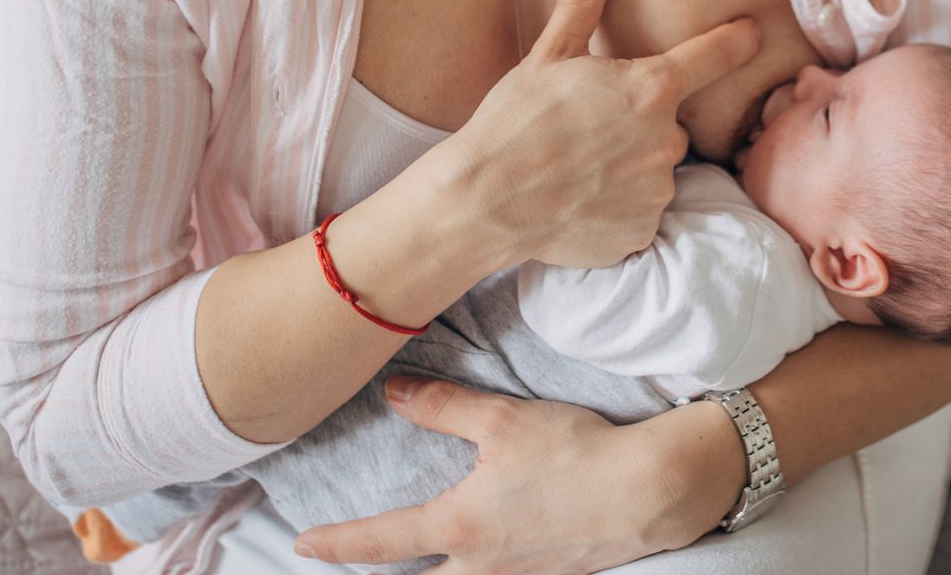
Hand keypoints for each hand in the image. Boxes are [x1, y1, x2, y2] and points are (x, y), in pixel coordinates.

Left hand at [291, 378, 747, 572]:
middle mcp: (480, 566)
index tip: (303, 544)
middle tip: (352, 567)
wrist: (648, 492)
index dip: (336, 544)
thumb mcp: (502, 420)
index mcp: (459, 527)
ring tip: (417, 565)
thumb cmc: (575, 452)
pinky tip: (487, 559)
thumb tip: (392, 392)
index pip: (381, 543)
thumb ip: (443, 408)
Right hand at [435, 0, 761, 270]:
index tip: (752, 33)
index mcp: (650, 89)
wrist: (484, 201)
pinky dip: (617, 205)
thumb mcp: (547, 56)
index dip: (736, 41)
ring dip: (630, 165)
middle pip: (669, 123)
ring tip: (580, 166)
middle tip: (591, 127)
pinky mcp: (640, 232)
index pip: (714, 55)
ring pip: (655, 169)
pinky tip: (580, 198)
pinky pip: (639, 211)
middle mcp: (665, 141)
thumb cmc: (514, 121)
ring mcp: (655, 192)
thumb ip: (582, 1)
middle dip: (641, 122)